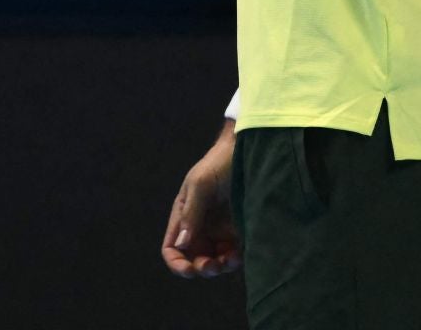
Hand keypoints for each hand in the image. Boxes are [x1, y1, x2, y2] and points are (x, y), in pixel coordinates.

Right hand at [161, 122, 240, 278]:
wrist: (248, 150)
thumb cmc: (219, 163)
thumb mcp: (201, 185)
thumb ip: (191, 214)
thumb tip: (181, 244)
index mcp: (184, 216)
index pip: (172, 248)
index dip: (177, 263)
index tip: (189, 270)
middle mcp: (200, 226)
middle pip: (194, 259)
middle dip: (202, 268)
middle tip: (213, 265)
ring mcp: (220, 230)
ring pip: (215, 261)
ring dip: (220, 267)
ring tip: (230, 260)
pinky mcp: (238, 230)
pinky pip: (234, 254)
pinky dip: (235, 260)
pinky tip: (240, 255)